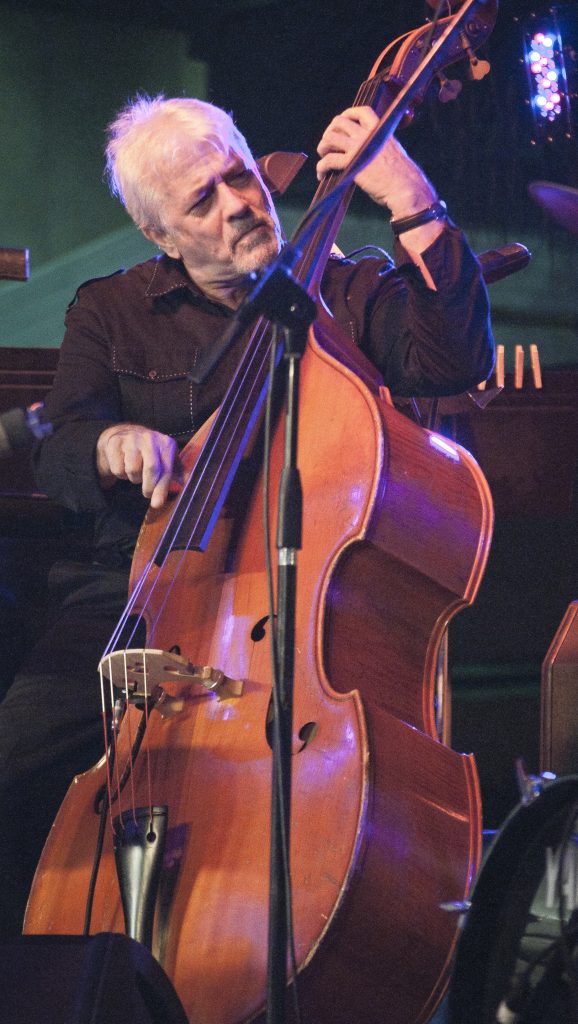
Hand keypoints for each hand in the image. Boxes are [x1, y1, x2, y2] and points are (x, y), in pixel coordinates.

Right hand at [96, 423, 179, 508]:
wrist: (123, 435)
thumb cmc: (148, 453)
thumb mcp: (164, 459)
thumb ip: (175, 473)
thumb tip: (183, 485)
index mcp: (166, 443)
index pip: (166, 469)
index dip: (161, 488)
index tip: (157, 504)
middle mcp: (150, 438)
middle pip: (151, 468)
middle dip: (149, 486)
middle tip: (147, 492)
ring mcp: (131, 438)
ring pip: (132, 470)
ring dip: (133, 477)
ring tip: (135, 472)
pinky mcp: (115, 442)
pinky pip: (118, 469)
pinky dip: (120, 473)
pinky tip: (123, 464)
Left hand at [317, 106, 444, 266]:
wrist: (405, 187)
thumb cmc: (401, 175)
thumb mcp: (392, 151)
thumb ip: (377, 146)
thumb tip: (363, 151)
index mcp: (379, 129)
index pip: (361, 111)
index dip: (347, 114)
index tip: (341, 123)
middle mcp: (367, 134)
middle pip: (339, 122)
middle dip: (330, 132)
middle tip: (328, 145)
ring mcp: (358, 147)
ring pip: (330, 138)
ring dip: (322, 147)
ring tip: (323, 158)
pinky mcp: (351, 163)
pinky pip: (328, 160)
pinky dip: (321, 167)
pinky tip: (322, 174)